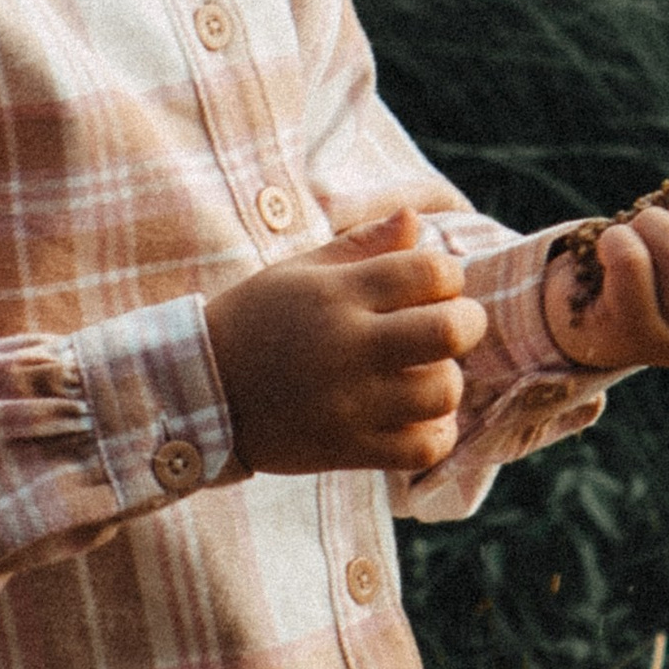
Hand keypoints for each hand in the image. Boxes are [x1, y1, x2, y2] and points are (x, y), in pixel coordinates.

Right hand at [206, 208, 488, 478]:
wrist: (201, 389)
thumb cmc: (257, 318)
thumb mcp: (301, 271)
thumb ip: (363, 244)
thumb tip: (416, 219)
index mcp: (338, 292)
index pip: (432, 271)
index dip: (448, 275)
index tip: (434, 286)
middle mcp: (348, 345)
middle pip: (450, 331)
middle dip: (468, 322)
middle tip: (454, 326)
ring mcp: (349, 402)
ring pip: (442, 391)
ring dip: (447, 380)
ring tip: (428, 372)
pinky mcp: (346, 448)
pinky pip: (421, 448)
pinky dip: (437, 433)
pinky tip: (423, 416)